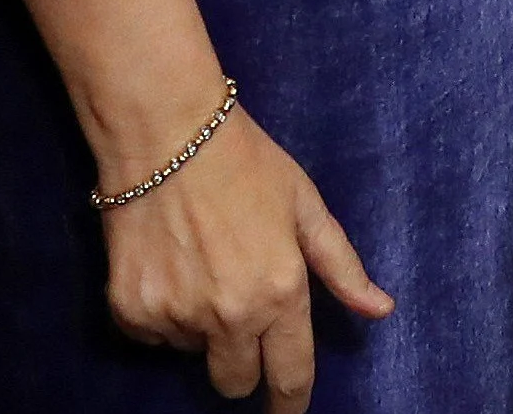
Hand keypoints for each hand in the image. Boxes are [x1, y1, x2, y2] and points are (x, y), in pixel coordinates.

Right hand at [96, 107, 392, 409]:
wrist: (161, 128)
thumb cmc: (242, 159)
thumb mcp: (303, 204)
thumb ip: (341, 265)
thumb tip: (380, 310)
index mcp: (280, 293)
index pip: (290, 377)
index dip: (289, 404)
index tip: (285, 411)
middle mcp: (229, 315)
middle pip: (234, 382)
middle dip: (239, 362)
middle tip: (233, 315)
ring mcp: (176, 315)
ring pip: (189, 351)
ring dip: (196, 326)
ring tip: (194, 264)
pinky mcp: (131, 307)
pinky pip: (149, 333)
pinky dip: (157, 312)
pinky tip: (162, 264)